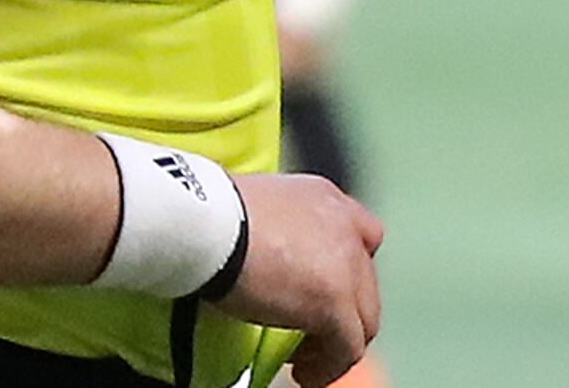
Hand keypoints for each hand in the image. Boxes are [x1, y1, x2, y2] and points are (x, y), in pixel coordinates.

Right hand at [214, 171, 382, 385]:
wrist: (204, 224)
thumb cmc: (208, 214)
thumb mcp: (252, 209)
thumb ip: (272, 228)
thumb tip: (255, 254)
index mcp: (324, 199)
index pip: (362, 236)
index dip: (346, 272)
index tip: (315, 295)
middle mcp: (344, 226)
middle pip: (364, 282)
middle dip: (341, 313)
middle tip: (306, 336)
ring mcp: (346, 264)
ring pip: (364, 318)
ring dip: (337, 345)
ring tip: (305, 362)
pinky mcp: (334, 301)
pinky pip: (348, 347)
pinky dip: (330, 367)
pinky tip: (305, 375)